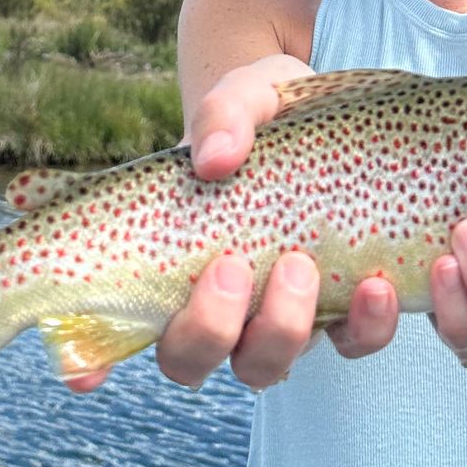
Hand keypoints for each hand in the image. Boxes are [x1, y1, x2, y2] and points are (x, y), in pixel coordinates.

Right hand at [64, 51, 399, 394]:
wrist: (338, 111)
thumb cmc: (268, 110)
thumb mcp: (247, 94)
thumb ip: (226, 114)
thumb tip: (212, 159)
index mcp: (169, 258)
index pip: (111, 328)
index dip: (91, 362)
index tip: (89, 372)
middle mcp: (215, 303)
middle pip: (191, 359)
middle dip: (208, 328)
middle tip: (233, 266)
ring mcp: (276, 314)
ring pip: (264, 366)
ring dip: (279, 332)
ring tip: (300, 267)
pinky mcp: (341, 308)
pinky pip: (351, 344)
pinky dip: (363, 329)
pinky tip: (377, 287)